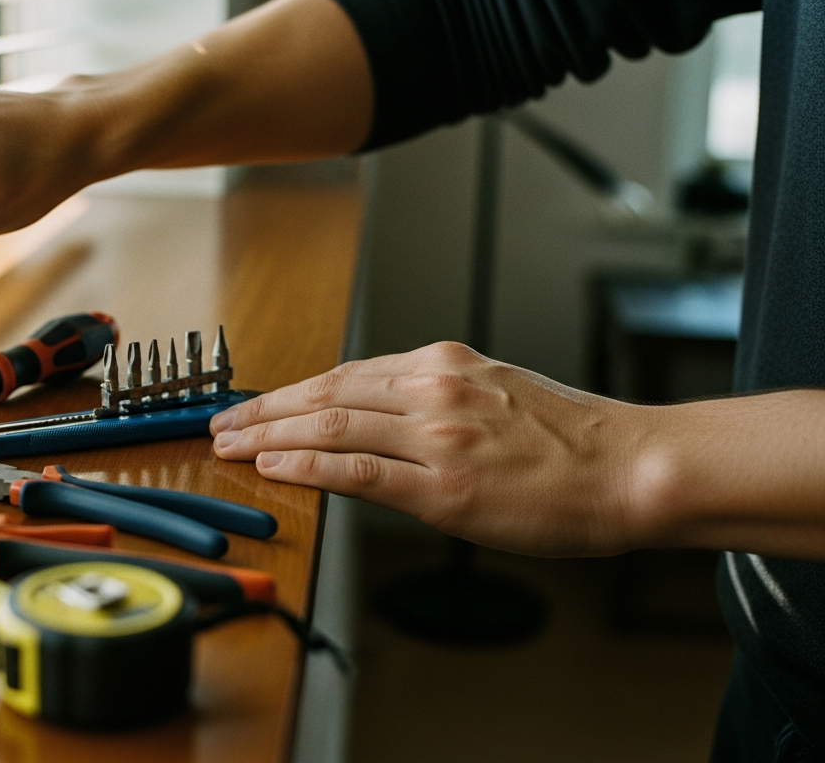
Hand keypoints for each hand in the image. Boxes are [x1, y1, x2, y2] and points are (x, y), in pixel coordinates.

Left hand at [209, 342, 653, 556]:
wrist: (632, 469)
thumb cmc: (572, 441)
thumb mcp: (495, 393)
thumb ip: (433, 397)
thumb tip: (377, 411)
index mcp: (443, 364)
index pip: (344, 373)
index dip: (289, 391)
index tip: (255, 405)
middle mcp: (433, 390)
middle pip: (324, 392)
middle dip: (263, 410)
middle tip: (222, 424)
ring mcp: (436, 437)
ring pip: (331, 425)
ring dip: (270, 436)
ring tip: (231, 446)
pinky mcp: (444, 487)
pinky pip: (358, 470)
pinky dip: (308, 465)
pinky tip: (274, 466)